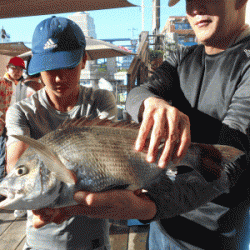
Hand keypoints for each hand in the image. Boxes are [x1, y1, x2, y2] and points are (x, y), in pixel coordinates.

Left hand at [32, 189, 155, 227]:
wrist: (139, 206)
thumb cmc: (127, 202)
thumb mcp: (114, 199)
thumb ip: (97, 199)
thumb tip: (78, 196)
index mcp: (89, 207)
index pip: (65, 208)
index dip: (52, 208)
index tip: (38, 206)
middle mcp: (87, 207)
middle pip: (65, 207)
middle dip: (51, 206)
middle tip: (37, 203)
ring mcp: (92, 204)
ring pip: (71, 204)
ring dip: (59, 202)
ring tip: (48, 199)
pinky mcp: (96, 200)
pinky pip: (80, 199)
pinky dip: (71, 197)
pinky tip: (70, 191)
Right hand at [136, 97, 190, 167]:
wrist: (155, 102)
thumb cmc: (167, 120)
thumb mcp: (176, 126)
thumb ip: (177, 139)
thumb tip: (173, 160)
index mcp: (184, 120)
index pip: (185, 138)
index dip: (180, 152)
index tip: (174, 162)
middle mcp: (174, 115)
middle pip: (171, 137)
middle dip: (166, 153)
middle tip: (161, 165)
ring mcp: (162, 112)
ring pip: (158, 133)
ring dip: (154, 148)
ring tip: (150, 159)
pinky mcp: (149, 111)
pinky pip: (145, 128)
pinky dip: (141, 139)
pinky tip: (138, 148)